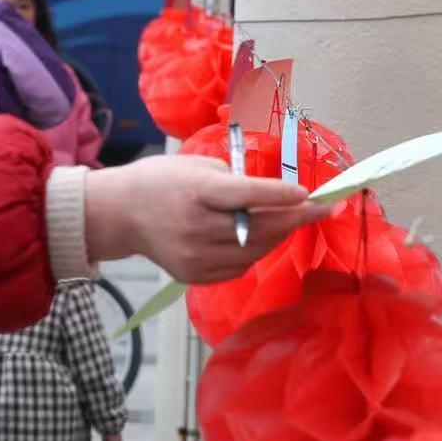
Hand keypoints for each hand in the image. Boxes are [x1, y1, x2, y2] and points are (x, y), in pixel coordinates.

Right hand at [83, 155, 326, 283]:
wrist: (120, 213)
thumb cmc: (161, 181)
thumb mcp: (196, 165)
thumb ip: (233, 180)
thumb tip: (273, 195)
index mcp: (196, 192)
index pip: (246, 195)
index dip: (280, 196)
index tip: (308, 194)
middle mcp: (196, 227)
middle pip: (259, 227)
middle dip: (295, 218)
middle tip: (321, 209)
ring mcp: (195, 256)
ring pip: (255, 250)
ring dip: (278, 235)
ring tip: (292, 219)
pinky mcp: (194, 275)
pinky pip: (239, 266)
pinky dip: (255, 251)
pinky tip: (257, 236)